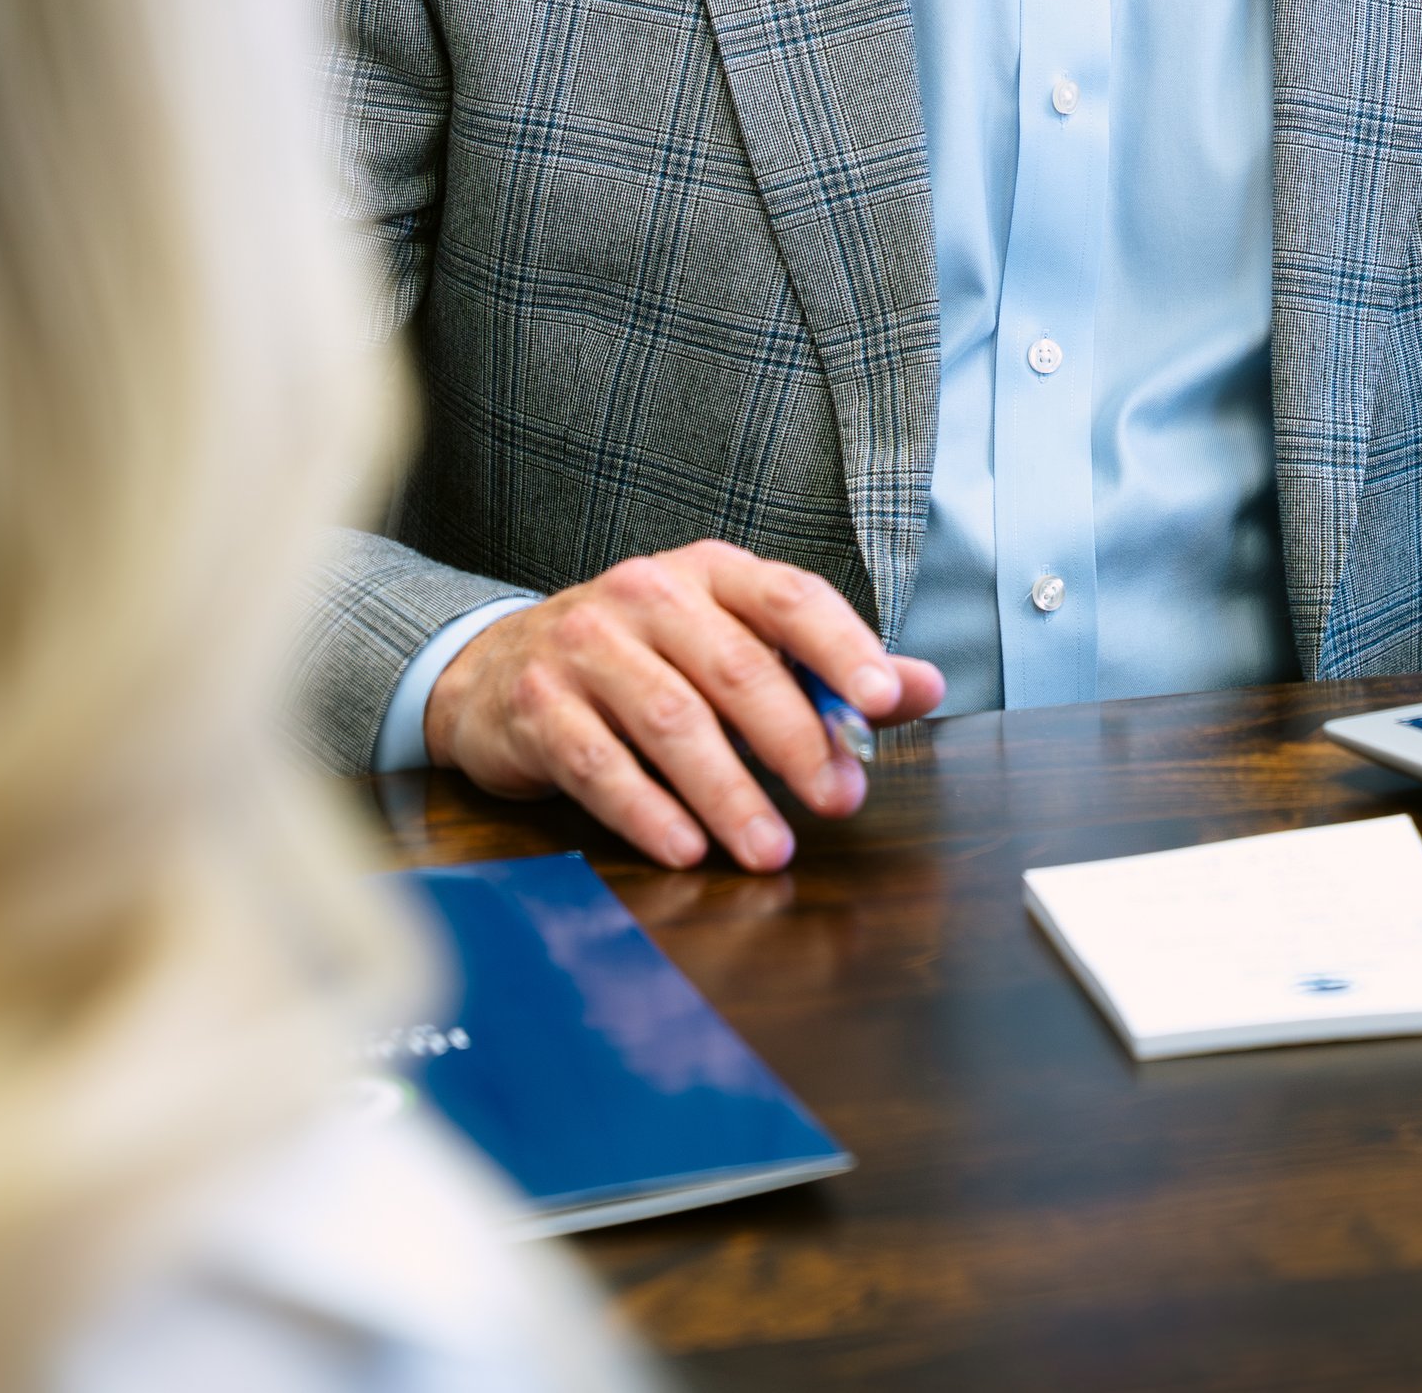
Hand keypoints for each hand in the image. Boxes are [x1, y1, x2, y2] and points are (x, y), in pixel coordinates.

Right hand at [423, 538, 945, 868]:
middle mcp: (647, 593)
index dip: (841, 646)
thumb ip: (824, 668)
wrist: (498, 667)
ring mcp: (586, 646)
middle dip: (795, 739)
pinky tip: (687, 849)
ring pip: (672, 720)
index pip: (789, 597)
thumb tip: (922, 686)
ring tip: (770, 849)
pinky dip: (647, 811)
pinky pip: (599, 763)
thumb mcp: (729, 644)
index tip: (883, 699)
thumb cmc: (640, 658)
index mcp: (709, 572)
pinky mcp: (538, 705)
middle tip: (838, 798)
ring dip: (729, 792)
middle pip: (737, 667)